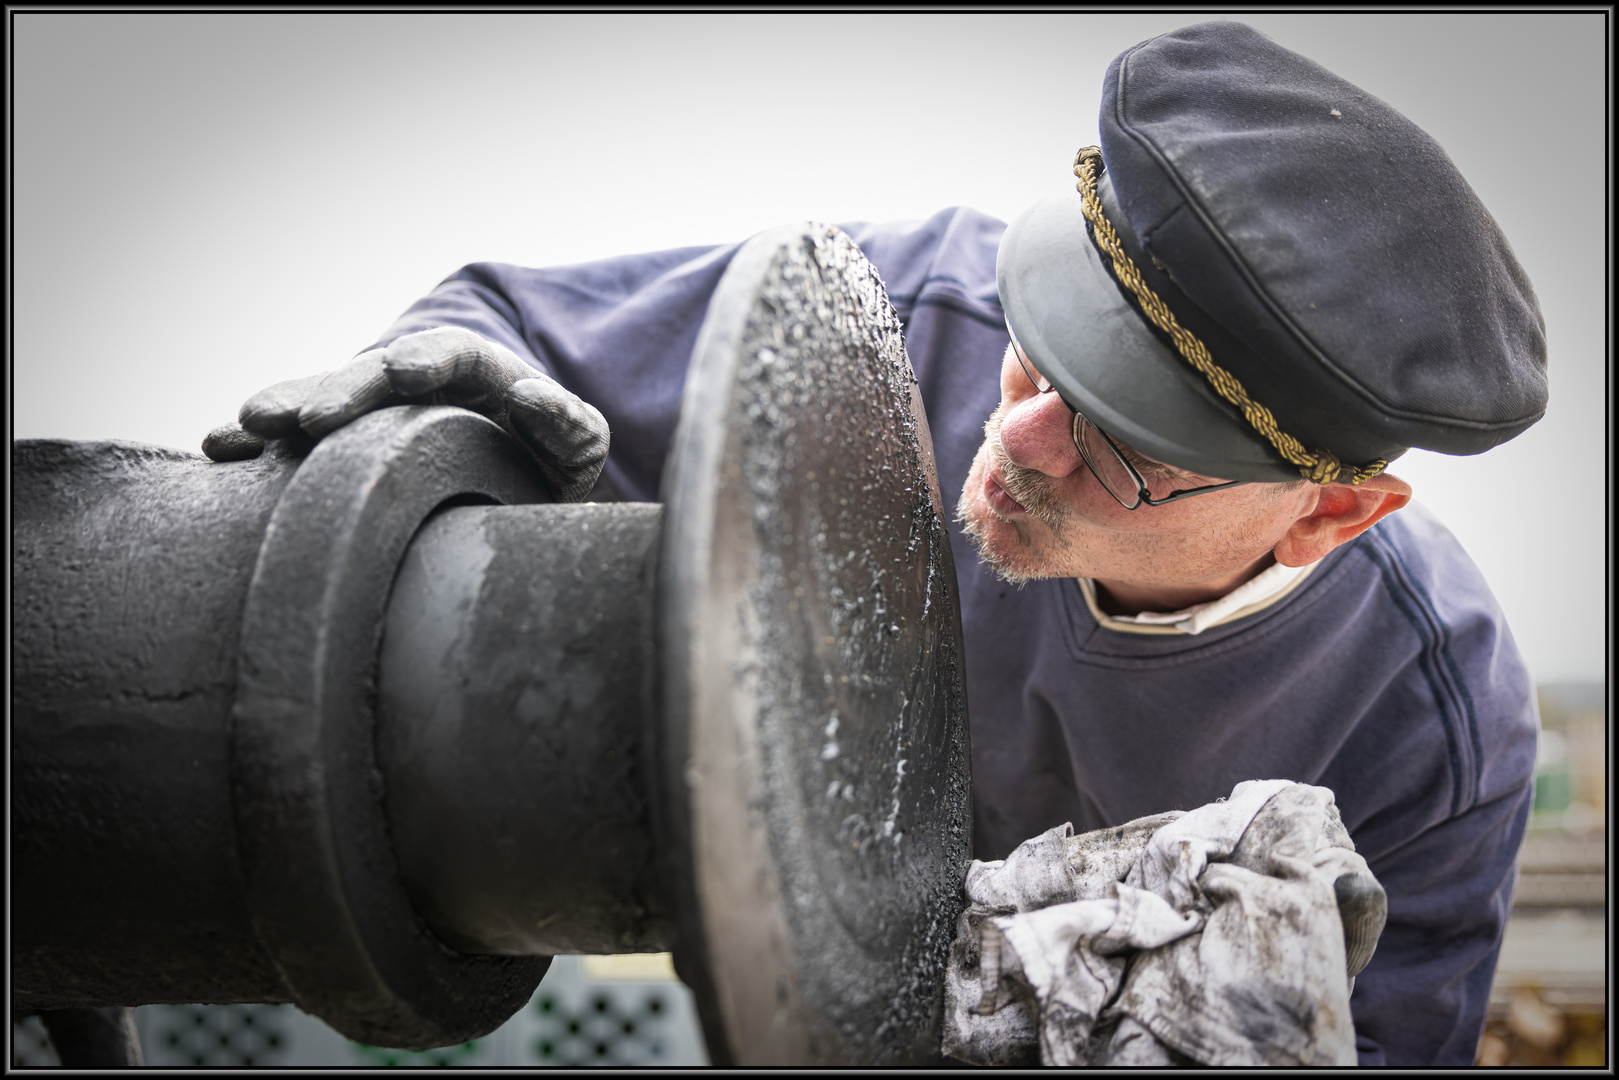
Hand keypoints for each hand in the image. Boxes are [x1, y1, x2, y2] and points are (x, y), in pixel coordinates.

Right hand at [202, 327, 609, 501]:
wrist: (529, 475)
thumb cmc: (556, 456)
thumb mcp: (579, 442)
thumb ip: (565, 422)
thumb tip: (526, 394)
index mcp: (478, 369)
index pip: (450, 353)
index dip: (425, 359)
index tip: (403, 372)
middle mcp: (417, 380)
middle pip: (373, 374)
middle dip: (338, 391)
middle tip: (304, 419)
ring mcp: (377, 408)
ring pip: (324, 398)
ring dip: (284, 409)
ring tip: (241, 428)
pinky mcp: (349, 441)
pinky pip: (299, 437)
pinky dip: (260, 444)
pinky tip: (219, 451)